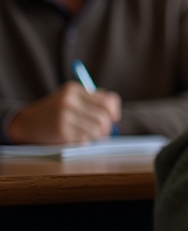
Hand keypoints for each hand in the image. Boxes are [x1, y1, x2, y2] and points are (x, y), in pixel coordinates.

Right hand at [7, 82, 121, 143]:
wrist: (28, 122)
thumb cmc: (57, 109)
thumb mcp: (72, 96)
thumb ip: (94, 98)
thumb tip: (115, 110)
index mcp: (73, 90)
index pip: (106, 101)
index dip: (114, 111)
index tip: (115, 117)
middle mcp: (68, 102)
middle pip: (102, 118)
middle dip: (107, 126)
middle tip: (104, 130)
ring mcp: (64, 117)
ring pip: (96, 130)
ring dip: (98, 135)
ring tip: (92, 133)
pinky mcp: (60, 132)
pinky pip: (85, 139)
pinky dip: (87, 140)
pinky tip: (80, 137)